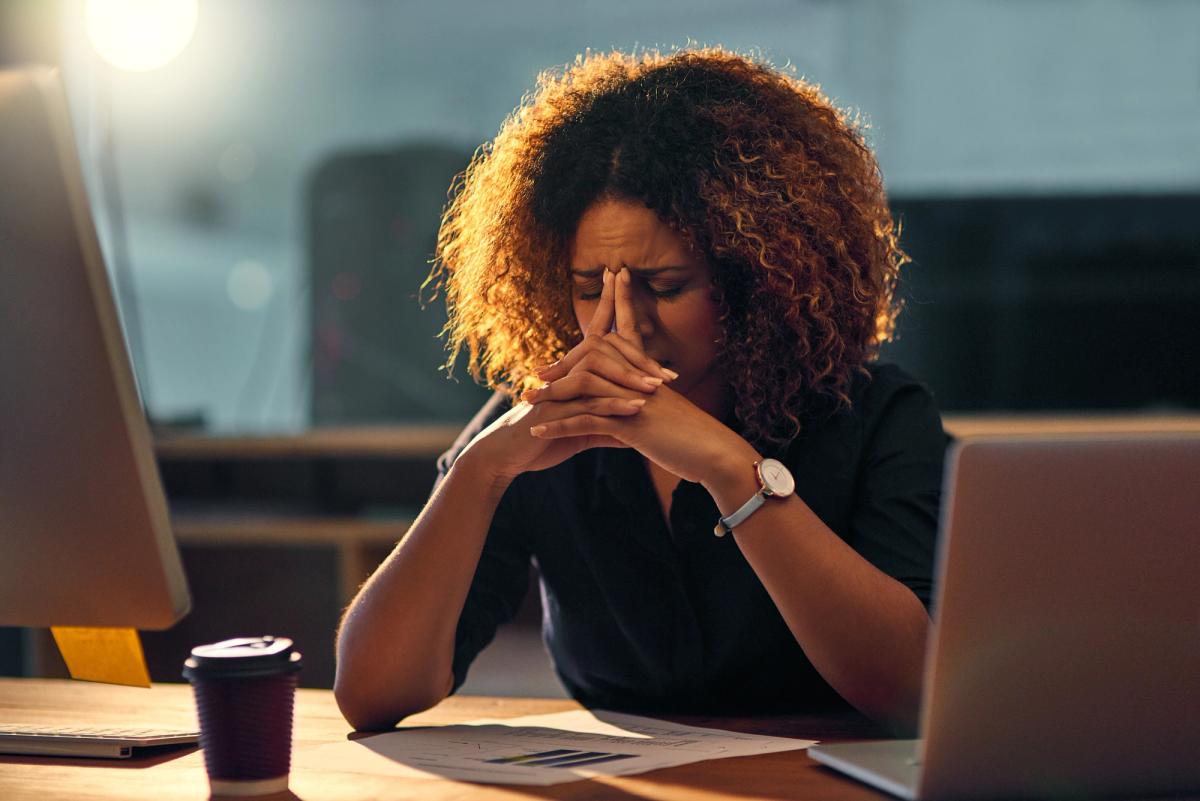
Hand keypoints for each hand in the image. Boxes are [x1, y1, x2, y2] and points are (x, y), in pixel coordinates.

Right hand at [455, 270, 669, 483]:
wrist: (508, 454)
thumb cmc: (545, 437)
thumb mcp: (584, 428)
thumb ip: (609, 419)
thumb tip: (639, 419)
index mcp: (575, 372)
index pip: (595, 330)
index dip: (607, 301)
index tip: (618, 272)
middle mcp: (566, 372)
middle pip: (603, 348)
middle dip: (637, 355)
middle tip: (670, 374)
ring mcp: (558, 388)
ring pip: (597, 372)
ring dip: (629, 381)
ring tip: (658, 392)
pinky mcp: (553, 409)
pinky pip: (588, 402)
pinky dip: (613, 405)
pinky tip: (635, 410)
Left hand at [527, 268, 754, 484]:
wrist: (715, 453)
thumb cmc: (697, 437)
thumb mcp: (670, 413)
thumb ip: (651, 402)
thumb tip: (640, 399)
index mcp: (651, 372)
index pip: (632, 328)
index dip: (623, 301)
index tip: (615, 274)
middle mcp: (640, 378)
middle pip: (595, 354)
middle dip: (563, 362)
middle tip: (536, 372)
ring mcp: (633, 398)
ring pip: (582, 387)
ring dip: (551, 396)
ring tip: (525, 403)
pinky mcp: (628, 423)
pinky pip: (585, 421)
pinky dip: (559, 427)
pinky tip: (537, 433)